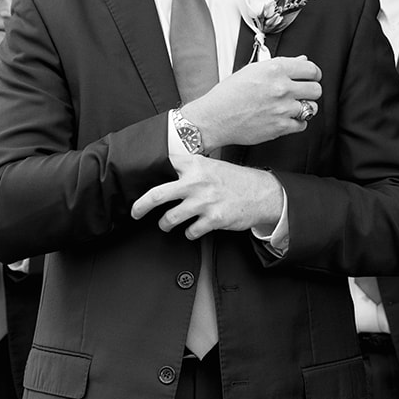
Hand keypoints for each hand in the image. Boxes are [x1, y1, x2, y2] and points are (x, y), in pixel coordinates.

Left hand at [130, 151, 282, 236]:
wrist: (262, 193)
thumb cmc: (235, 180)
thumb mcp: (212, 166)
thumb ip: (190, 168)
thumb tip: (166, 174)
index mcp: (195, 165)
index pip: (164, 165)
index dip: (149, 173)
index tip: (138, 181)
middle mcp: (197, 182)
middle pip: (157, 195)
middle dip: (141, 206)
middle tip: (135, 212)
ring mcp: (204, 202)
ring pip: (170, 219)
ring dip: (165, 224)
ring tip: (166, 224)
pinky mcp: (213, 220)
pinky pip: (190, 232)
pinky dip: (189, 233)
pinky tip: (192, 230)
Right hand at [184, 56, 322, 148]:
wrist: (215, 118)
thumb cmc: (228, 95)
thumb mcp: (252, 71)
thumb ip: (280, 65)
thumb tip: (301, 62)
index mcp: (274, 70)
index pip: (311, 69)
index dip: (314, 74)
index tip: (312, 77)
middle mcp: (281, 88)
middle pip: (316, 89)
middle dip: (311, 91)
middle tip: (303, 92)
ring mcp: (282, 109)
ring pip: (312, 108)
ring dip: (306, 107)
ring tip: (294, 106)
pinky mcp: (280, 127)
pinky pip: (302, 125)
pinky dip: (297, 122)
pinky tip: (287, 118)